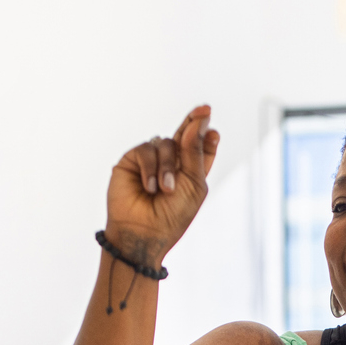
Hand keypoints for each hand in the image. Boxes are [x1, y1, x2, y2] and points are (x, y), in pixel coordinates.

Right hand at [105, 105, 220, 267]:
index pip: (201, 146)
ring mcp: (151, 162)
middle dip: (194, 123)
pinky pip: (146, 149)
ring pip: (165, 143)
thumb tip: (199, 121)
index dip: (207, 136)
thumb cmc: (172, 216)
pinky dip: (150, 168)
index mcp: (191, 172)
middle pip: (184, 134)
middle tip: (204, 110)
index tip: (214, 132)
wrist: (142, 233)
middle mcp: (172, 164)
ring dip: (167, 166)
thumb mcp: (193, 184)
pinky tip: (149, 187)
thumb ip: (194, 152)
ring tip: (165, 190)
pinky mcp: (131, 161)